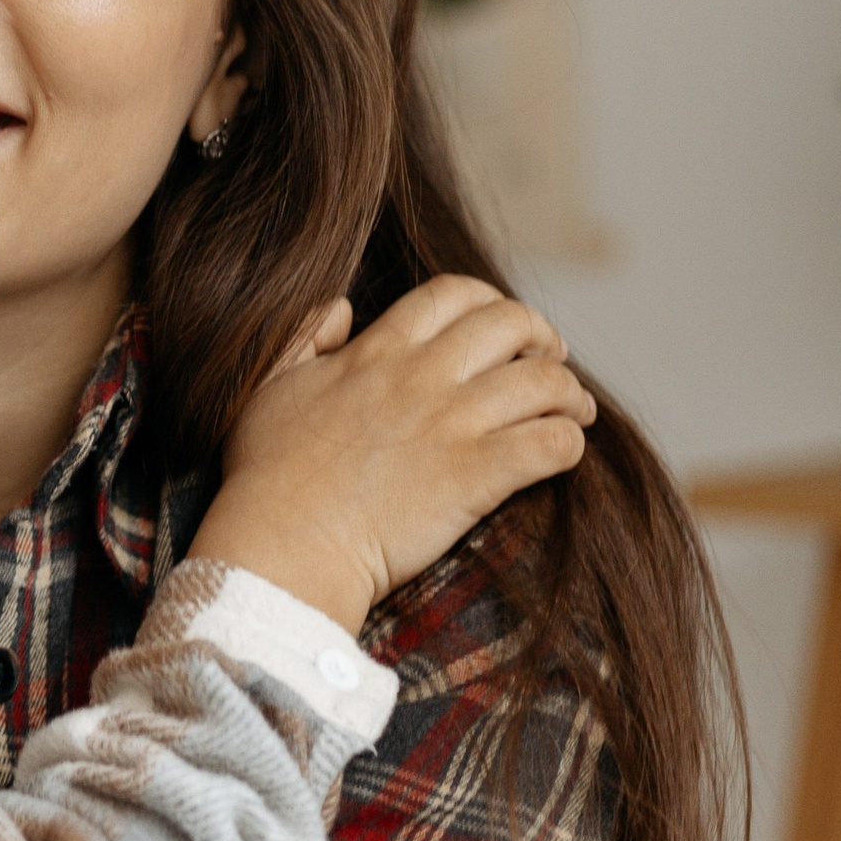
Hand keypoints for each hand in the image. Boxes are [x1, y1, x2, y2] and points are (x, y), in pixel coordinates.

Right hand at [190, 275, 595, 634]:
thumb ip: (303, 336)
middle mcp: (421, 376)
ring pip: (543, 382)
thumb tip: (341, 308)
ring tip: (575, 411)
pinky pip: (550, 444)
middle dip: (542, 337)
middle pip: (511, 324)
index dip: (489, 301)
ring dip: (569, 393)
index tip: (501, 328)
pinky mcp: (476, 477)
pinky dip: (568, 443)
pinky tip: (564, 453)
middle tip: (550, 362)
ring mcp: (452, 425)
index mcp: (377, 351)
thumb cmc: (265, 476)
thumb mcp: (268, 385)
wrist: (283, 546)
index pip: (453, 294)